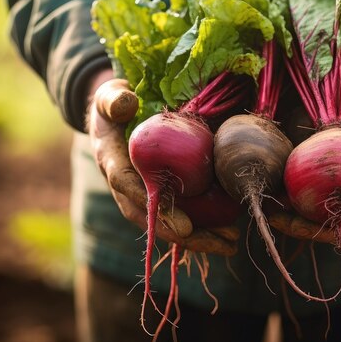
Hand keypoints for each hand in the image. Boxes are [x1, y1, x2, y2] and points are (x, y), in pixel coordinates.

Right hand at [87, 72, 237, 255]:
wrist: (112, 118)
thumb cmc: (113, 106)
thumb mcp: (109, 98)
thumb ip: (114, 100)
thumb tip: (127, 102)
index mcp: (112, 163)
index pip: (131, 188)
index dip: (156, 207)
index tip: (183, 224)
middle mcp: (126, 187)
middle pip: (153, 218)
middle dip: (187, 235)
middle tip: (219, 243)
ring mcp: (141, 194)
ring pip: (168, 223)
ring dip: (200, 237)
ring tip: (231, 244)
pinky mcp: (157, 195)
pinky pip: (178, 214)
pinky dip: (201, 226)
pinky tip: (227, 233)